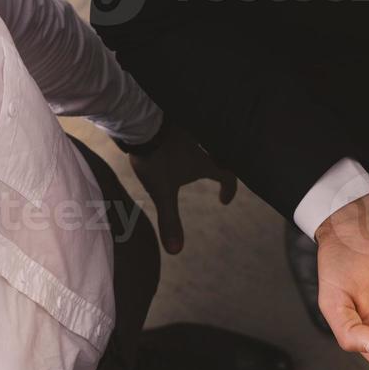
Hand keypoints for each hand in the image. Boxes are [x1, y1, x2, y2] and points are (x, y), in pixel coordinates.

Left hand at [128, 123, 237, 254]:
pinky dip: (186, 135)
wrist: (139, 121)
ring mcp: (188, 128)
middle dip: (221, 164)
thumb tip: (175, 251)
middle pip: (221, 153)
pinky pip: (187, 126)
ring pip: (204, 137)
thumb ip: (170, 221)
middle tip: (217, 172)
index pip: (227, 175)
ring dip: (204, 147)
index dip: (229, 189)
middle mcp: (202, 143)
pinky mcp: (173, 118)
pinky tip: (173, 139)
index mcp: (205, 162)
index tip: (223, 200)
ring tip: (195, 155)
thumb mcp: (162, 192)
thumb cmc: (155, 158)